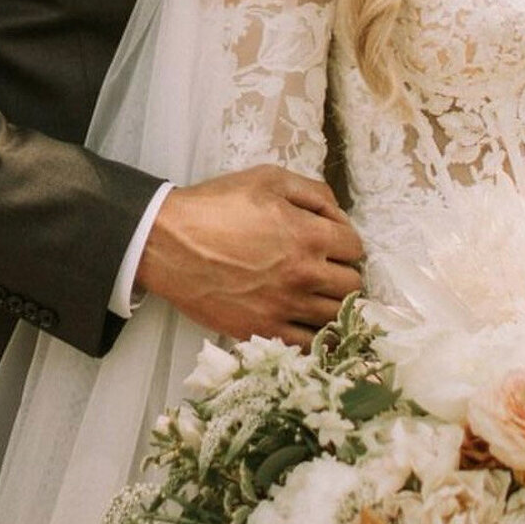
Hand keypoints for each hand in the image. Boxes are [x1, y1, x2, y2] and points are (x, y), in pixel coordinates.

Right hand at [135, 165, 363, 345]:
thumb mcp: (268, 179)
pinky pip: (309, 344)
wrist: (168, 243)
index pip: (356, 247)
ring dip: (332, 303)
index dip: (345, 241)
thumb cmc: (216, 206)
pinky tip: (305, 321)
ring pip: (337, 316)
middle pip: (352, 284)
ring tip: (315, 294)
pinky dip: (314, 334)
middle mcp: (305, 274)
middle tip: (323, 267)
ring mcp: (285, 307)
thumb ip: (314, 193)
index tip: (330, 242)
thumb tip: (339, 215)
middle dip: (342, 272)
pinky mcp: (263, 330)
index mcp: (310, 235)